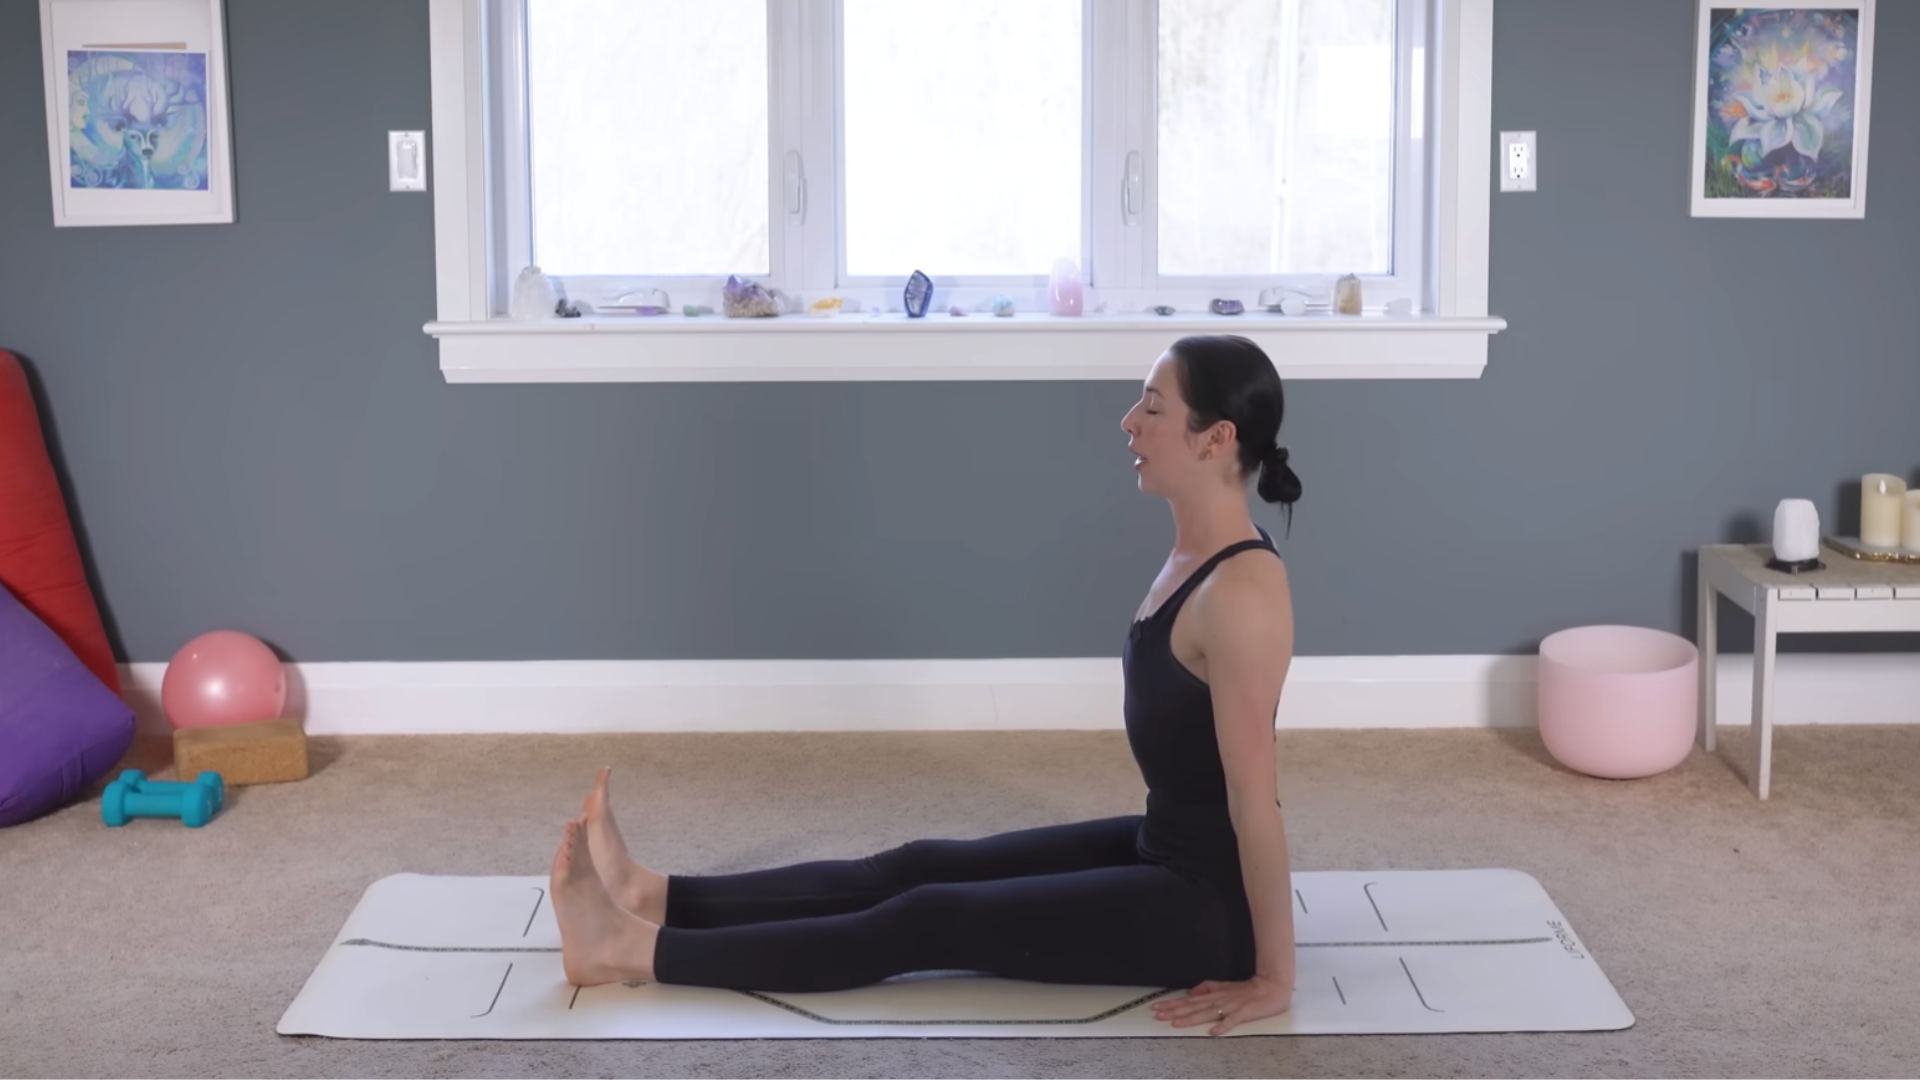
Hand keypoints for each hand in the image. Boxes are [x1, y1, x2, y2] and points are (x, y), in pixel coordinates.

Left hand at [1150, 973, 1292, 1035]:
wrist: (1272, 986)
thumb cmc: (1249, 989)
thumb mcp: (1225, 986)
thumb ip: (1208, 988)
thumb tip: (1192, 991)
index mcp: (1214, 995)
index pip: (1189, 1000)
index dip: (1172, 1004)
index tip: (1158, 1008)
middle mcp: (1220, 1000)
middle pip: (1193, 1006)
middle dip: (1174, 1011)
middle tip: (1159, 1015)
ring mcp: (1231, 1006)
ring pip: (1207, 1013)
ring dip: (1191, 1018)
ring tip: (1177, 1023)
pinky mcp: (1245, 1012)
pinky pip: (1232, 1020)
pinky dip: (1223, 1025)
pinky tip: (1214, 1031)